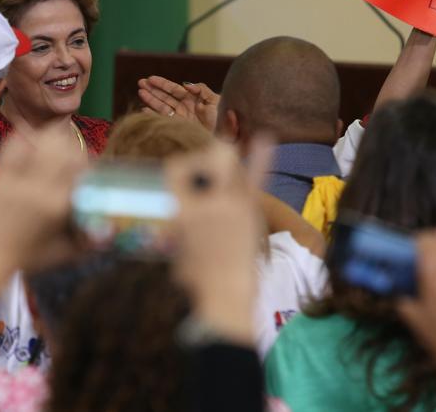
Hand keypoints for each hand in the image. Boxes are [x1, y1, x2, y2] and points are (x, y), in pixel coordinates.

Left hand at [0, 128, 87, 297]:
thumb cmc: (29, 258)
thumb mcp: (66, 253)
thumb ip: (93, 241)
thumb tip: (114, 226)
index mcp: (57, 204)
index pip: (83, 169)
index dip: (91, 166)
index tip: (91, 171)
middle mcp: (38, 186)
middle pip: (66, 148)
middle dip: (76, 151)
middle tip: (75, 161)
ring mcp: (16, 177)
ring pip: (43, 140)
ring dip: (55, 142)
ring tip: (56, 152)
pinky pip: (14, 143)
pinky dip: (27, 139)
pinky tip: (33, 147)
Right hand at [137, 76, 219, 130]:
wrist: (226, 138)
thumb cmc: (224, 119)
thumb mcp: (215, 100)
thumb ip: (201, 90)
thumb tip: (186, 84)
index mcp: (193, 99)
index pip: (174, 89)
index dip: (162, 84)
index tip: (150, 78)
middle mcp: (185, 107)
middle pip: (165, 96)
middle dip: (153, 89)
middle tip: (140, 82)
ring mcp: (181, 118)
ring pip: (162, 106)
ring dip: (151, 99)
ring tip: (140, 92)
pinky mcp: (179, 128)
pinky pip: (164, 120)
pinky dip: (154, 115)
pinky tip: (144, 110)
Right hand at [169, 137, 270, 344]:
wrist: (221, 297)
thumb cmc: (192, 277)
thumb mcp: (170, 245)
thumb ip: (174, 216)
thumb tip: (179, 199)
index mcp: (178, 206)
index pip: (176, 170)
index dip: (178, 169)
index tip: (179, 173)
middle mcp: (202, 199)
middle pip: (200, 164)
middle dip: (199, 163)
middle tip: (200, 172)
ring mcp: (227, 202)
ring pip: (226, 166)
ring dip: (223, 162)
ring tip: (224, 157)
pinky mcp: (247, 211)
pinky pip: (255, 178)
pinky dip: (261, 157)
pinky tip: (264, 138)